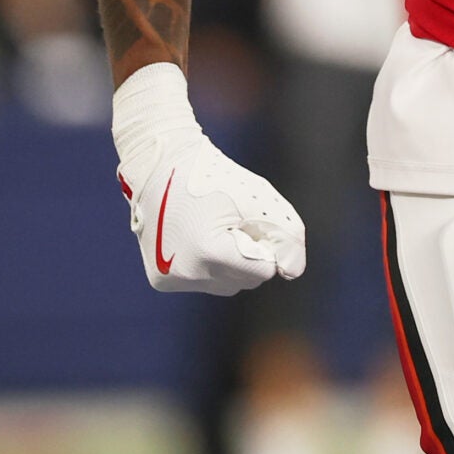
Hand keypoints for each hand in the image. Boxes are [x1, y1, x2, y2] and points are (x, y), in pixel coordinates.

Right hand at [111, 63, 304, 293]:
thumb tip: (292, 271)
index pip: (263, 271)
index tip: (250, 222)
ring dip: (232, 263)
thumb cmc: (215, 178)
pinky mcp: (162, 281)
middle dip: (250, 253)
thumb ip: (286, 236)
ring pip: (228, 285)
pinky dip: (211, 265)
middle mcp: (187, 273)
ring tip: (215, 227)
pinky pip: (205, 282)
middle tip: (233, 220)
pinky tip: (199, 237)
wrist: (162, 167)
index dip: (265, 244)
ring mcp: (171, 279)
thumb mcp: (260, 198)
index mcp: (209, 252)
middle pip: (246, 281)